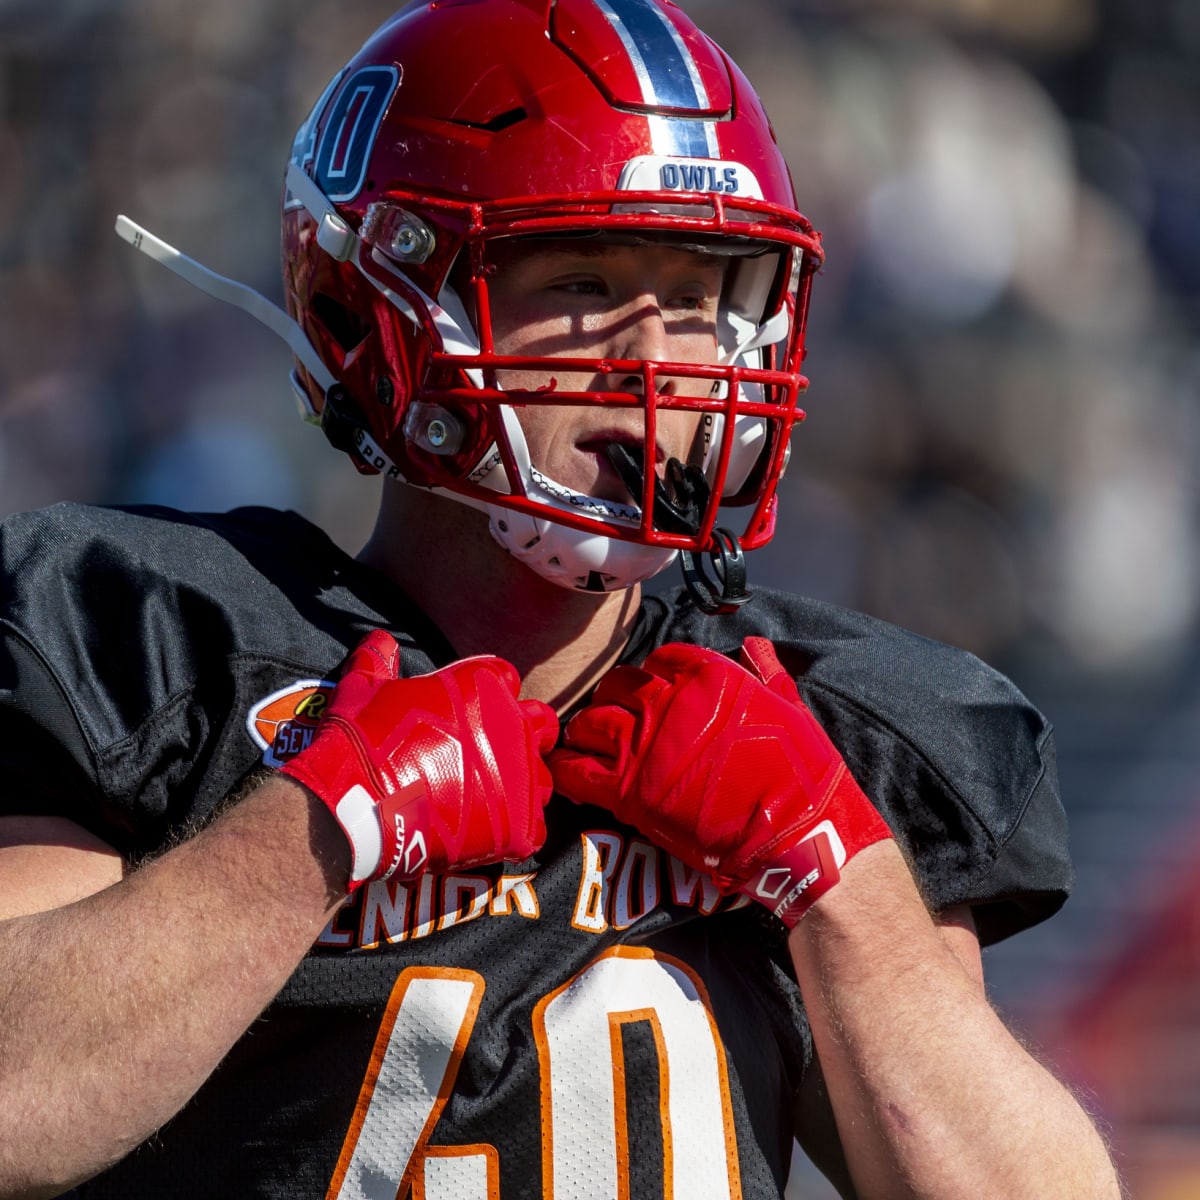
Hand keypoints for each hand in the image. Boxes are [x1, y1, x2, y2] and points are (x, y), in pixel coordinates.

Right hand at [282, 630, 558, 890]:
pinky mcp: (521, 824)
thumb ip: (379, 660)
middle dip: (521, 735)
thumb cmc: (363, 740)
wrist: (357, 804)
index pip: (505, 679)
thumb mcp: (364, 686)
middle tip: (488, 755)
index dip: (487, 697)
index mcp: (486, 684)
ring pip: (540, 777)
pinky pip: (535, 828)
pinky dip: (515, 831)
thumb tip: (379, 641)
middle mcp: (514, 724)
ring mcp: (521, 775)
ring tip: (485, 799)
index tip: (466, 716)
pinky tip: (486, 832)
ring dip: (521, 785)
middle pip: (539, 724)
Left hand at [549, 637, 890, 925]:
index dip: (656, 674)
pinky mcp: (627, 791)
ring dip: (587, 731)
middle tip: (620, 719)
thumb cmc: (802, 773)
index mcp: (708, 676)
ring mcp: (644, 746)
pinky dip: (565, 768)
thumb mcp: (792, 707)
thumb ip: (766, 673)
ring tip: (592, 744)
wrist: (796, 835)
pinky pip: (575, 770)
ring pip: (590, 722)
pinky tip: (565, 770)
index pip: (662, 658)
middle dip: (615, 698)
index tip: (657, 690)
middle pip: (617, 685)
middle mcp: (668, 702)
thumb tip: (756, 647)